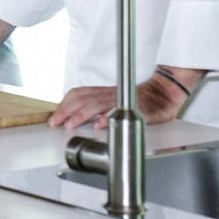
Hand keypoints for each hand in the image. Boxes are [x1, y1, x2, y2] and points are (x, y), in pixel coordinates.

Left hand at [48, 76, 186, 129]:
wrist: (164, 94)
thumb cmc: (138, 100)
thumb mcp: (113, 100)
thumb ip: (96, 107)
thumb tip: (75, 117)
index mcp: (102, 93)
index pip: (77, 94)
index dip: (64, 104)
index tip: (53, 116)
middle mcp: (109, 94)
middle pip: (82, 99)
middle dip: (66, 111)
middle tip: (55, 122)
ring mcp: (121, 100)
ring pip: (96, 105)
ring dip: (81, 115)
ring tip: (70, 125)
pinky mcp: (136, 107)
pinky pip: (120, 111)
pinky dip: (108, 118)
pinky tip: (99, 125)